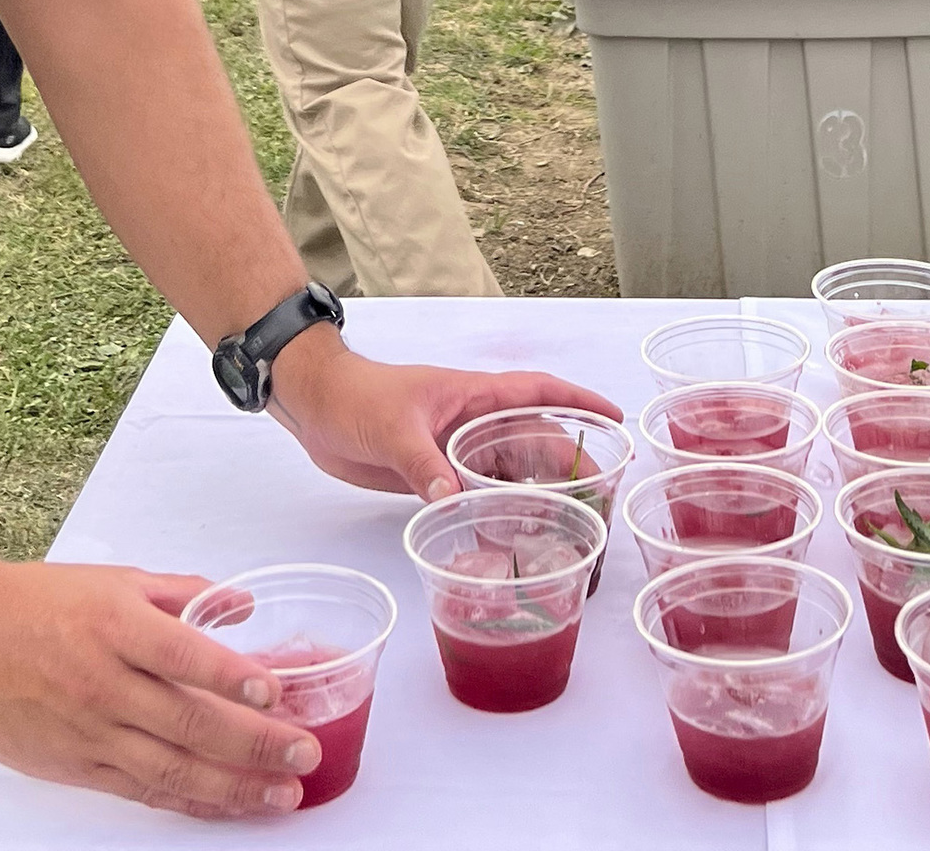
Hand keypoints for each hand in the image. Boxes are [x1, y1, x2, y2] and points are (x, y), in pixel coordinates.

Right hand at [0, 557, 325, 819]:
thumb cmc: (34, 603)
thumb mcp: (114, 580)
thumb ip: (181, 591)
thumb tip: (240, 603)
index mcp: (116, 626)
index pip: (186, 655)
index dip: (234, 677)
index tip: (277, 691)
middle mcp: (105, 683)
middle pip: (190, 721)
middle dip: (255, 743)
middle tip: (304, 752)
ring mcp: (90, 731)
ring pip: (173, 768)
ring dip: (234, 787)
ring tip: (281, 795)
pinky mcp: (76, 767)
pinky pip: (142, 790)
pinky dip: (189, 801)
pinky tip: (225, 805)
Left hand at [269, 329, 618, 500]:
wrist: (314, 407)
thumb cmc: (356, 399)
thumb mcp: (393, 429)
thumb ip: (424, 464)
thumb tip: (454, 501)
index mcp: (473, 396)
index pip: (538, 391)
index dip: (579, 401)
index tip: (614, 417)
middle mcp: (472, 422)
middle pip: (533, 439)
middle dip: (567, 464)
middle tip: (599, 499)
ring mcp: (454, 447)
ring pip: (508, 469)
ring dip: (534, 492)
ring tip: (567, 526)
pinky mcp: (434, 471)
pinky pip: (477, 491)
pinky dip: (495, 510)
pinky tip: (509, 538)